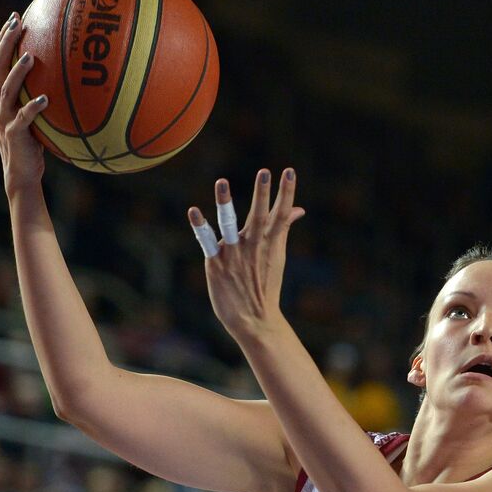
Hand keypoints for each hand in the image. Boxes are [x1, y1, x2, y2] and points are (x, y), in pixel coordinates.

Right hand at [0, 12, 50, 194]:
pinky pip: (23, 118)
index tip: (15, 16)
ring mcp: (3, 117)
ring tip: (31, 56)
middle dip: (6, 43)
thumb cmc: (34, 139)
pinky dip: (33, 107)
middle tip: (18, 23)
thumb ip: (44, 91)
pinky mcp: (14, 133)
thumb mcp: (36, 112)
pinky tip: (46, 98)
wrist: (22, 171)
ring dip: (18, 71)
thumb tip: (74, 72)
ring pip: (6, 88)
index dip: (3, 37)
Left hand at [188, 169, 305, 341]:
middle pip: (259, 215)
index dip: (287, 192)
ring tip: (222, 181)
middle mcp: (254, 244)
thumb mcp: (277, 254)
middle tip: (265, 172)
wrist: (255, 320)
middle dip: (262, 194)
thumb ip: (283, 228)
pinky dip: (200, 226)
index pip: (282, 212)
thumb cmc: (265, 285)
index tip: (290, 171)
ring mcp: (234, 253)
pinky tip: (193, 210)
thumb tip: (298, 210)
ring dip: (225, 202)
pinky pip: (207, 241)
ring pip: (230, 223)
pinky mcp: (216, 262)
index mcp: (270, 242)